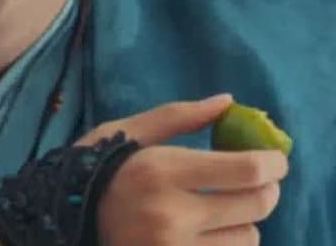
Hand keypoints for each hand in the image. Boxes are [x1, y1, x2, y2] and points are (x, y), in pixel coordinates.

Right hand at [79, 94, 288, 244]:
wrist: (58, 222)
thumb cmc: (96, 169)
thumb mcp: (131, 132)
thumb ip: (181, 116)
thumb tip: (229, 103)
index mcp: (163, 171)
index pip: (247, 171)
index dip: (274, 163)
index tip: (277, 158)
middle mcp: (173, 216)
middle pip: (257, 205)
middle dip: (267, 189)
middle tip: (258, 181)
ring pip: (249, 237)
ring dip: (245, 221)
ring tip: (223, 210)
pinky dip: (227, 244)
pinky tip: (210, 232)